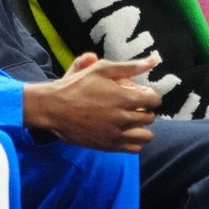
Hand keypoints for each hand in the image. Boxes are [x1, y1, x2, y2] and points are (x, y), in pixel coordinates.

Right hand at [23, 54, 160, 152]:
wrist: (54, 108)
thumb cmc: (77, 85)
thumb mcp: (103, 69)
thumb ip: (131, 66)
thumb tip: (154, 59)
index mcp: (124, 98)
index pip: (154, 101)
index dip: (150, 96)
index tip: (141, 94)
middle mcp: (123, 119)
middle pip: (150, 118)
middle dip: (145, 110)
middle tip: (134, 105)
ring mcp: (115, 134)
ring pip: (146, 136)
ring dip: (143, 127)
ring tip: (132, 120)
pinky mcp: (108, 146)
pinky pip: (133, 148)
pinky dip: (134, 140)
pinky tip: (125, 131)